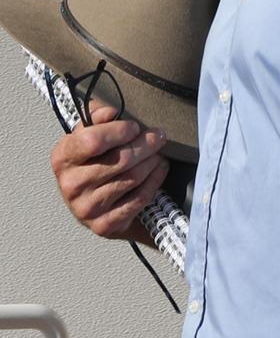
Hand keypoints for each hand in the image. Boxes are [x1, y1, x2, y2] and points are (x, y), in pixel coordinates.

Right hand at [50, 106, 169, 238]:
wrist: (92, 202)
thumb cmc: (92, 161)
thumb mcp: (87, 133)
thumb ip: (97, 116)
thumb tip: (111, 112)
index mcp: (62, 158)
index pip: (93, 140)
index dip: (120, 131)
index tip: (135, 127)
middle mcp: (71, 185)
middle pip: (121, 159)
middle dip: (146, 144)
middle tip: (159, 136)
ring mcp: (87, 208)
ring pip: (133, 177)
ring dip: (152, 161)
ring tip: (159, 152)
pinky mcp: (104, 224)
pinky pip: (139, 198)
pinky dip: (155, 180)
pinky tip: (159, 169)